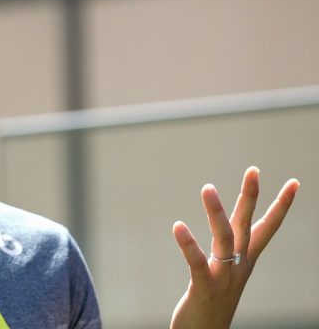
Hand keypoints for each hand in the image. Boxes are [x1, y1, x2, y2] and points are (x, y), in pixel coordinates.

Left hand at [170, 166, 298, 328]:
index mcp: (245, 261)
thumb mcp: (227, 273)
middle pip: (247, 226)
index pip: (267, 228)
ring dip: (216, 212)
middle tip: (254, 169)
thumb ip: (229, 251)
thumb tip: (231, 230)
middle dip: (251, 197)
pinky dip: (188, 245)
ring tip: (207, 187)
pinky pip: (197, 263)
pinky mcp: (205, 289)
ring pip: (225, 240)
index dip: (281, 206)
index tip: (294, 182)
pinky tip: (178, 226)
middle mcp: (239, 266)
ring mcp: (224, 278)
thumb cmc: (213, 303)